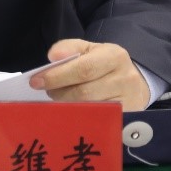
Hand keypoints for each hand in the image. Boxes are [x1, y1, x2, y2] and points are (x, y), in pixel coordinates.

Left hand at [29, 38, 150, 110]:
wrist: (134, 83)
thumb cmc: (105, 65)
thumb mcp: (90, 50)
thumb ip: (69, 48)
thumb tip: (52, 56)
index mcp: (114, 56)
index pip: (83, 69)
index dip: (57, 76)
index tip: (36, 81)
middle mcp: (125, 79)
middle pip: (84, 92)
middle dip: (59, 94)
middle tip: (47, 92)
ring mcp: (128, 102)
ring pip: (89, 110)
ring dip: (67, 108)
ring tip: (58, 102)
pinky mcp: (126, 120)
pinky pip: (96, 123)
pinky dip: (79, 119)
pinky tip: (70, 115)